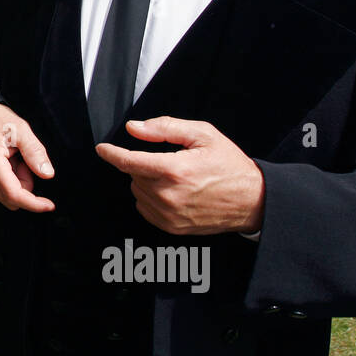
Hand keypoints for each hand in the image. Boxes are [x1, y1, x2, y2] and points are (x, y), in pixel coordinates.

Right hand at [0, 103, 54, 211]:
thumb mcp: (21, 130)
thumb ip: (35, 152)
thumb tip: (47, 174)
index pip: (14, 195)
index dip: (34, 203)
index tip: (49, 205)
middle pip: (12, 199)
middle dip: (26, 185)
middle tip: (25, 161)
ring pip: (7, 196)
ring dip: (19, 182)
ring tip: (16, 158)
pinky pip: (0, 190)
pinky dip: (11, 180)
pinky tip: (10, 162)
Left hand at [94, 117, 264, 234]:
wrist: (252, 200)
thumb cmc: (229, 165)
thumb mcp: (203, 134)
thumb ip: (165, 128)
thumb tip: (134, 128)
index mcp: (175, 170)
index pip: (130, 161)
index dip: (112, 153)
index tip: (102, 148)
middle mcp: (169, 195)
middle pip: (134, 175)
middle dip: (144, 164)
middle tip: (170, 161)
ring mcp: (170, 214)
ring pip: (138, 192)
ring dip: (147, 182)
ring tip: (175, 177)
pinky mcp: (172, 228)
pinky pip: (145, 209)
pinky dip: (150, 198)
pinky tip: (171, 192)